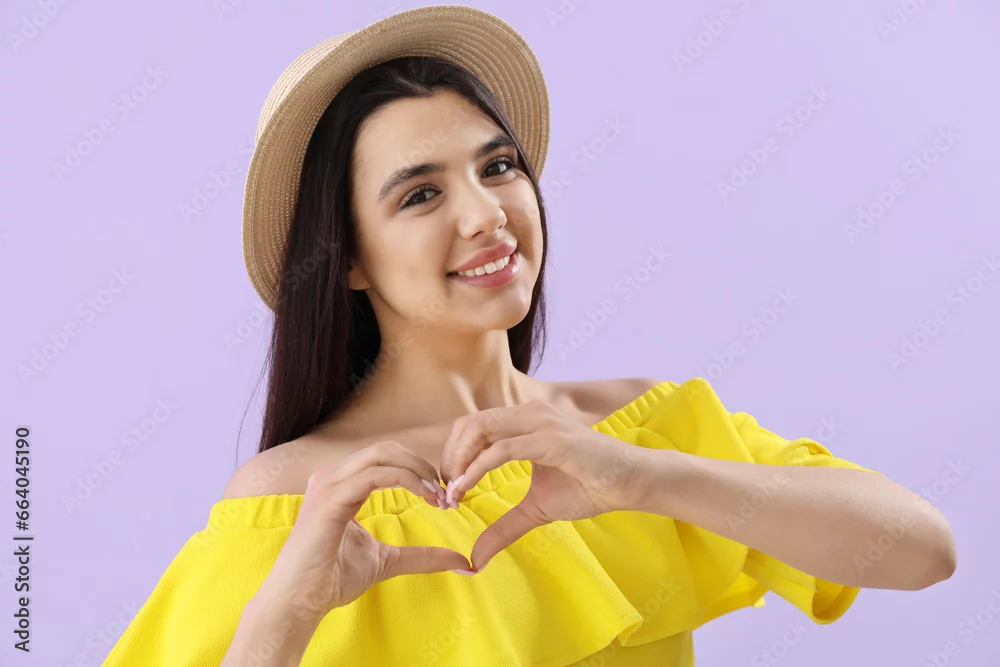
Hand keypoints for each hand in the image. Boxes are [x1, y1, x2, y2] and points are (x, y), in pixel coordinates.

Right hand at [262, 441, 470, 618]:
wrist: (298, 602)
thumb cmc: (332, 580)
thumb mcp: (387, 561)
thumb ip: (420, 556)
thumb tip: (461, 562)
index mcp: (341, 486)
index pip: (384, 459)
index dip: (417, 470)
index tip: (441, 496)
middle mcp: (332, 478)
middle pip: (386, 449)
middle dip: (420, 465)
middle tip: (443, 492)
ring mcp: (328, 485)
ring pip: (381, 455)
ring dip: (416, 471)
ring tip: (436, 496)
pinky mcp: (330, 498)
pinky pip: (375, 475)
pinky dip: (405, 480)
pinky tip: (422, 496)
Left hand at [439, 400, 652, 571]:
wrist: (630, 482)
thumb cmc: (588, 487)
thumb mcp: (536, 509)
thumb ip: (504, 527)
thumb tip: (476, 558)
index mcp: (523, 421)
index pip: (472, 427)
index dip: (453, 456)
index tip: (447, 490)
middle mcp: (528, 414)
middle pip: (468, 424)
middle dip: (449, 458)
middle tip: (443, 491)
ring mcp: (539, 422)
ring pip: (479, 430)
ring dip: (458, 462)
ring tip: (452, 492)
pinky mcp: (550, 438)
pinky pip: (501, 450)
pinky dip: (477, 470)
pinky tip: (466, 490)